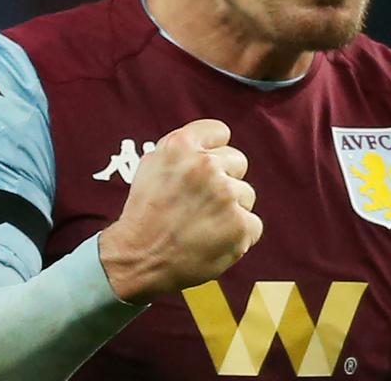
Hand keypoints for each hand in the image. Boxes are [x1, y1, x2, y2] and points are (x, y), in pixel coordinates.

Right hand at [99, 119, 261, 303]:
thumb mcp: (152, 164)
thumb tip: (214, 142)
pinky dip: (238, 236)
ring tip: (202, 225)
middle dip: (224, 180)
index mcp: (181, 145)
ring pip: (246, 195)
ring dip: (231, 210)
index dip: (213, 150)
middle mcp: (205, 165)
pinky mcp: (240, 226)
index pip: (219, 131)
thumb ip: (184, 147)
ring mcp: (225, 195)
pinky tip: (214, 241)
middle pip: (238, 162)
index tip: (205, 168)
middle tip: (200, 203)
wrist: (137, 259)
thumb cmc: (144, 213)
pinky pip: (253, 224)